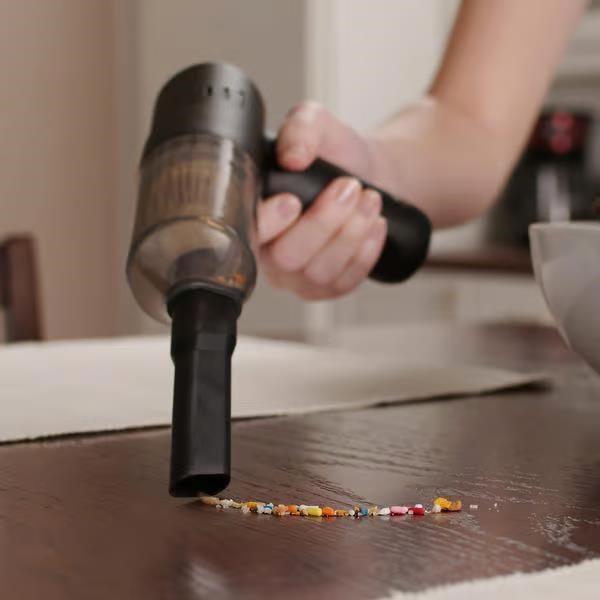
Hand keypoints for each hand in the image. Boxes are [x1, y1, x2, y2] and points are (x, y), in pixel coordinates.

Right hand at [257, 101, 386, 299]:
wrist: (370, 175)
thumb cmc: (335, 155)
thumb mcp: (317, 124)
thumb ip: (301, 128)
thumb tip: (292, 157)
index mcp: (253, 216)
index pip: (247, 233)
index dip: (268, 223)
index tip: (293, 201)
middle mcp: (269, 254)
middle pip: (287, 256)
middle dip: (323, 222)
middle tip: (349, 188)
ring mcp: (298, 276)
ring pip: (319, 271)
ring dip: (350, 233)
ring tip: (369, 199)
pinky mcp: (328, 288)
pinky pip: (344, 282)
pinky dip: (365, 253)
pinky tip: (375, 225)